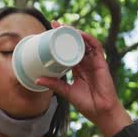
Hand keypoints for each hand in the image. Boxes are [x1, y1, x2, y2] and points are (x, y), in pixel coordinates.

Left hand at [35, 21, 131, 136]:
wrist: (101, 112)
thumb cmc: (86, 103)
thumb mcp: (66, 92)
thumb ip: (54, 84)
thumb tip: (37, 79)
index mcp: (78, 68)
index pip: (68, 50)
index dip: (60, 42)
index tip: (49, 33)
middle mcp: (86, 62)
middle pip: (75, 43)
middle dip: (66, 33)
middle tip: (53, 24)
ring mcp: (94, 62)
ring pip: (85, 42)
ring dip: (75, 33)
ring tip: (64, 27)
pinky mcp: (101, 63)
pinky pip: (96, 47)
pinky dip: (88, 39)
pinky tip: (79, 34)